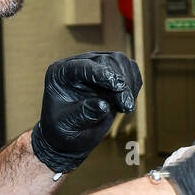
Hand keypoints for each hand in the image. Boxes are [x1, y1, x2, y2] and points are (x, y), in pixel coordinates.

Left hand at [30, 52, 141, 174]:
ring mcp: (96, 65)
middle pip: (106, 61)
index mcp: (60, 73)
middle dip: (120, 84)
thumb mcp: (67, 126)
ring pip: (120, 61)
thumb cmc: (64, 129)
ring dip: (129, 83)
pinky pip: (130, 68)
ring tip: (126, 107)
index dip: (102, 74)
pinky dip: (134, 83)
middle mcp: (78, 64)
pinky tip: (127, 100)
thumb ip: (83, 115)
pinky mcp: (112, 70)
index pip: (84, 66)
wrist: (73, 133)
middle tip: (127, 106)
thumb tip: (103, 106)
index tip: (119, 86)